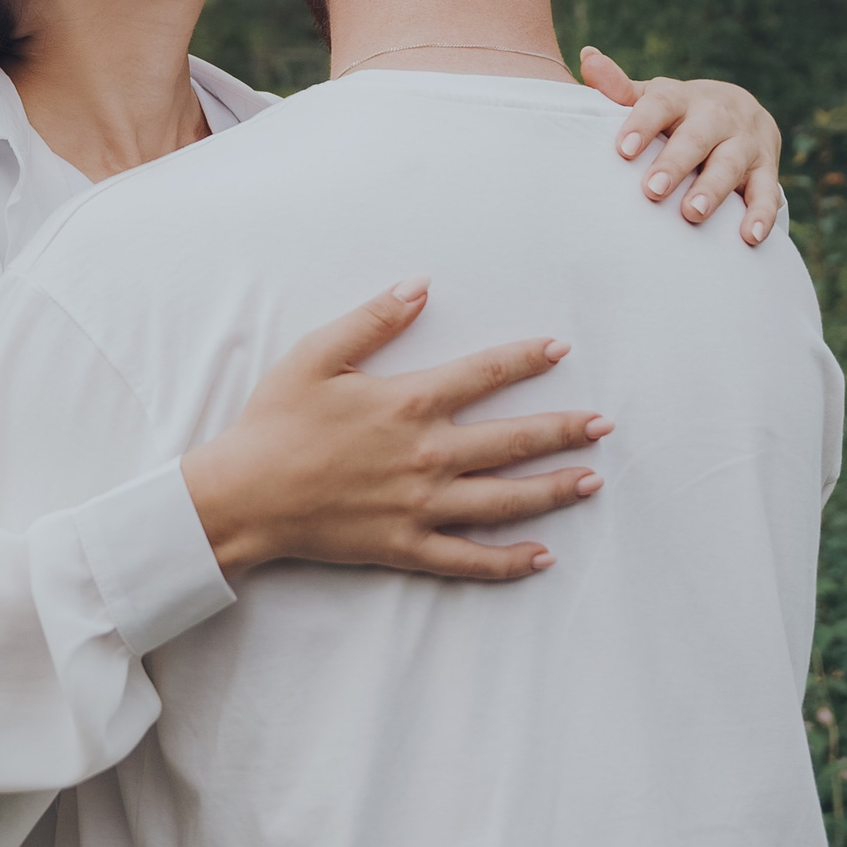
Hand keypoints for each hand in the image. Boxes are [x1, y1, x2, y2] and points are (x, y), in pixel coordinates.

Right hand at [180, 279, 609, 579]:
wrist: (243, 495)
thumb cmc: (275, 421)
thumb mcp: (316, 355)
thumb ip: (373, 319)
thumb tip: (420, 285)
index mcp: (408, 403)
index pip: (484, 375)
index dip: (526, 359)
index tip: (561, 349)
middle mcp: (427, 455)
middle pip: (512, 441)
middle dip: (563, 430)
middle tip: (603, 425)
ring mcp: (421, 506)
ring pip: (504, 501)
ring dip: (553, 490)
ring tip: (591, 481)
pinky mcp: (406, 547)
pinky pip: (469, 559)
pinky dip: (508, 561)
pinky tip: (541, 556)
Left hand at [578, 46, 783, 246]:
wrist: (741, 110)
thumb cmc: (679, 112)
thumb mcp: (654, 97)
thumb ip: (619, 89)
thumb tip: (588, 57)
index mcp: (682, 97)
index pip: (661, 105)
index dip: (642, 125)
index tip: (623, 150)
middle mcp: (717, 115)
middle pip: (697, 137)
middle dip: (675, 163)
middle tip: (652, 190)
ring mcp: (745, 141)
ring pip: (731, 164)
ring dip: (713, 189)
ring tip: (692, 214)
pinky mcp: (767, 168)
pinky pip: (768, 192)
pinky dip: (761, 214)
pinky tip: (749, 236)